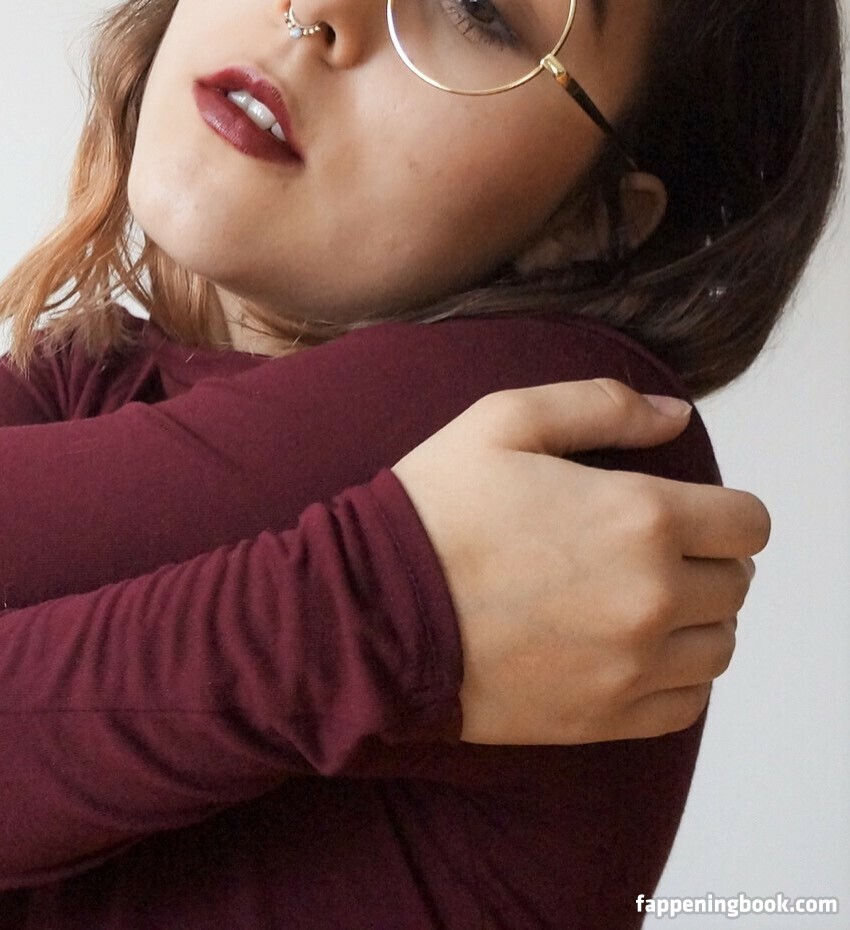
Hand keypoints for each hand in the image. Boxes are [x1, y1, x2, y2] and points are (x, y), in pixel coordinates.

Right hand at [391, 379, 769, 745]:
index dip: (720, 508)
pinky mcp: (607, 717)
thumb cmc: (436, 509)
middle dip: (702, 559)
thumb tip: (675, 416)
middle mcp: (654, 596)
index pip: (748, 522)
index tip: (680, 508)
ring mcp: (634, 665)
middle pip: (737, 583)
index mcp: (639, 516)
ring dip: (694, 619)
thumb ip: (600, 405)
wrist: (375, 609)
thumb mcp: (502, 420)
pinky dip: (673, 674)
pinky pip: (688, 701)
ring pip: (720, 645)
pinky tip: (625, 648)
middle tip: (640, 549)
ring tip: (634, 599)